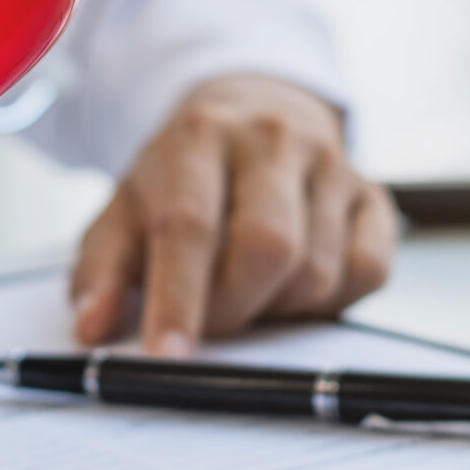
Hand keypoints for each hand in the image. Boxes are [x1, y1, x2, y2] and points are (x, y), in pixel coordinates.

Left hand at [67, 74, 397, 354]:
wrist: (255, 114)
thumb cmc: (184, 177)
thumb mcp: (126, 209)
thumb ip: (101, 269)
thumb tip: (93, 326)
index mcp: (200, 136)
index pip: (190, 223)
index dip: (178, 297)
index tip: (166, 354)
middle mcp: (273, 140)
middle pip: (267, 248)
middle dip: (232, 309)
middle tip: (208, 321)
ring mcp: (333, 164)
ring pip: (317, 271)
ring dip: (278, 308)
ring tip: (248, 291)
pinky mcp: (375, 196)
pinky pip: (369, 272)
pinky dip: (333, 301)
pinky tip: (296, 286)